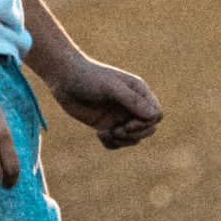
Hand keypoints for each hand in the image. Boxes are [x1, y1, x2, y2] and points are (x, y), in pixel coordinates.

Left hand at [42, 49, 163, 149]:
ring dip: (122, 141)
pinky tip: (99, 134)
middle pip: (149, 129)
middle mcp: (132, 105)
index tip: (127, 124)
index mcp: (139, 92)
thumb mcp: (111, 87)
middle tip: (117, 131)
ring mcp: (120, 116)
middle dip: (135, 134)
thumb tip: (153, 115)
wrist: (65, 79)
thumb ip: (132, 100)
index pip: (156, 114)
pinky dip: (111, 143)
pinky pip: (117, 142)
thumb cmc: (89, 77)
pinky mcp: (107, 125)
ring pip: (134, 138)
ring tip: (106, 133)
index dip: (145, 124)